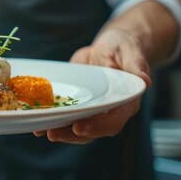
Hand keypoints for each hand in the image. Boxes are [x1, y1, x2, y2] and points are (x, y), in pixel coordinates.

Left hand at [34, 28, 150, 143]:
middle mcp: (107, 110)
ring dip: (58, 130)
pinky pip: (64, 115)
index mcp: (125, 102)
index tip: (80, 127)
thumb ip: (137, 66)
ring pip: (75, 126)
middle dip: (71, 134)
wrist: (110, 46)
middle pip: (91, 130)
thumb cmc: (124, 48)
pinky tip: (35, 120)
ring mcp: (91, 108)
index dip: (97, 127)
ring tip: (41, 130)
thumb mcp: (131, 51)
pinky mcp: (77, 103)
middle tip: (53, 133)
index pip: (113, 121)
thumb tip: (145, 81)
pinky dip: (50, 119)